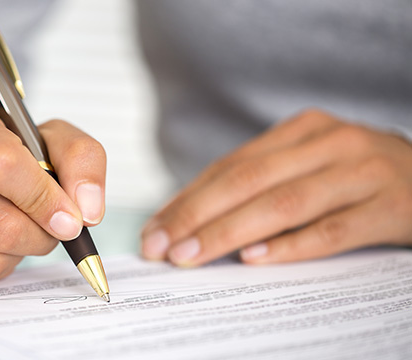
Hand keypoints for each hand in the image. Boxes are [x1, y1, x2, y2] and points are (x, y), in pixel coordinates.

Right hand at [0, 107, 105, 284]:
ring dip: (17, 255)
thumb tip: (87, 211)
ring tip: (17, 230)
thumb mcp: (53, 140)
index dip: (43, 200)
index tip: (70, 221)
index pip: (2, 167)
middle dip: (40, 237)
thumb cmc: (12, 153)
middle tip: (49, 227)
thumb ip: (83, 162)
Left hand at [141, 109, 411, 265]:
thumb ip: (261, 185)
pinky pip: (332, 230)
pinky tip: (254, 260)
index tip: (154, 229)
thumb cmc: (356, 178)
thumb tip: (192, 221)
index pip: (231, 167)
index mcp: (302, 130)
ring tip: (191, 256)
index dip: (187, 198)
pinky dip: (290, 246)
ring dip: (229, 232)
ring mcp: (362, 172)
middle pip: (248, 181)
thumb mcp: (309, 166)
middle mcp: (329, 144)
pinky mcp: (390, 206)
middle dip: (196, 216)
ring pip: (283, 204)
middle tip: (160, 247)